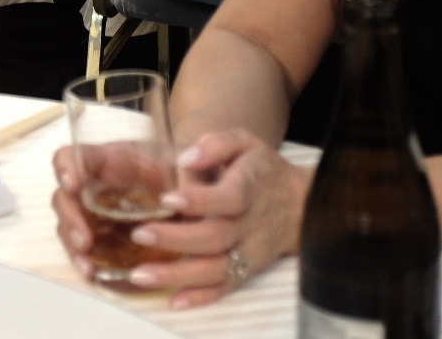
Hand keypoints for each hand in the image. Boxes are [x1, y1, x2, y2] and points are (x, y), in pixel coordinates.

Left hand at [52, 130, 311, 309]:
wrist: (301, 204)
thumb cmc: (261, 169)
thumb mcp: (245, 142)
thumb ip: (217, 143)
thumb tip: (189, 157)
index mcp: (248, 190)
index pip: (228, 199)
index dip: (200, 201)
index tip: (168, 198)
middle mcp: (250, 225)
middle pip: (216, 238)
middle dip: (176, 239)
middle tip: (140, 234)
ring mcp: (249, 251)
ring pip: (218, 269)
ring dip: (180, 275)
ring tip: (141, 274)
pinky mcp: (248, 269)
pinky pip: (227, 287)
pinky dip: (202, 297)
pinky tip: (174, 300)